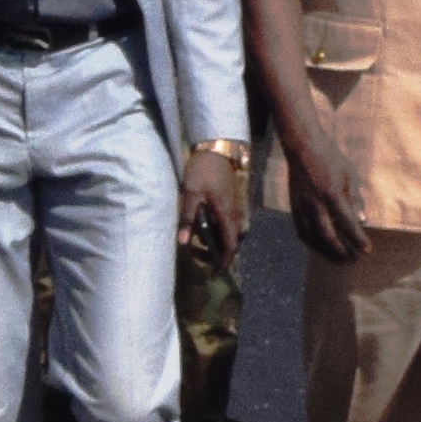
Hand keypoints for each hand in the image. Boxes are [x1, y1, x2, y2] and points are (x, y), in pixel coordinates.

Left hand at [178, 141, 249, 261]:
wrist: (218, 148)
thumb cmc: (203, 170)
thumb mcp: (190, 194)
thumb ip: (187, 218)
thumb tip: (182, 243)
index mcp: (227, 215)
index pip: (230, 245)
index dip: (224, 262)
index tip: (215, 273)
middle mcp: (237, 213)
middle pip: (235, 242)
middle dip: (222, 254)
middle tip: (205, 259)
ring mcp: (238, 206)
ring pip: (236, 232)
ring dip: (224, 242)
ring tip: (205, 245)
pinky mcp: (236, 200)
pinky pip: (234, 223)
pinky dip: (225, 231)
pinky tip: (210, 227)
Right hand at [281, 115, 369, 266]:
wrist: (303, 148)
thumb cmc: (331, 160)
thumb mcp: (350, 175)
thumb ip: (355, 198)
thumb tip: (362, 220)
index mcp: (332, 194)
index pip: (347, 223)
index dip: (358, 239)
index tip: (367, 250)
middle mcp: (316, 204)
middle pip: (328, 237)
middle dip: (342, 252)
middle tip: (354, 260)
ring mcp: (302, 207)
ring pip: (312, 239)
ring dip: (326, 252)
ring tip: (339, 260)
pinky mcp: (294, 208)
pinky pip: (301, 232)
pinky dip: (312, 244)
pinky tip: (321, 249)